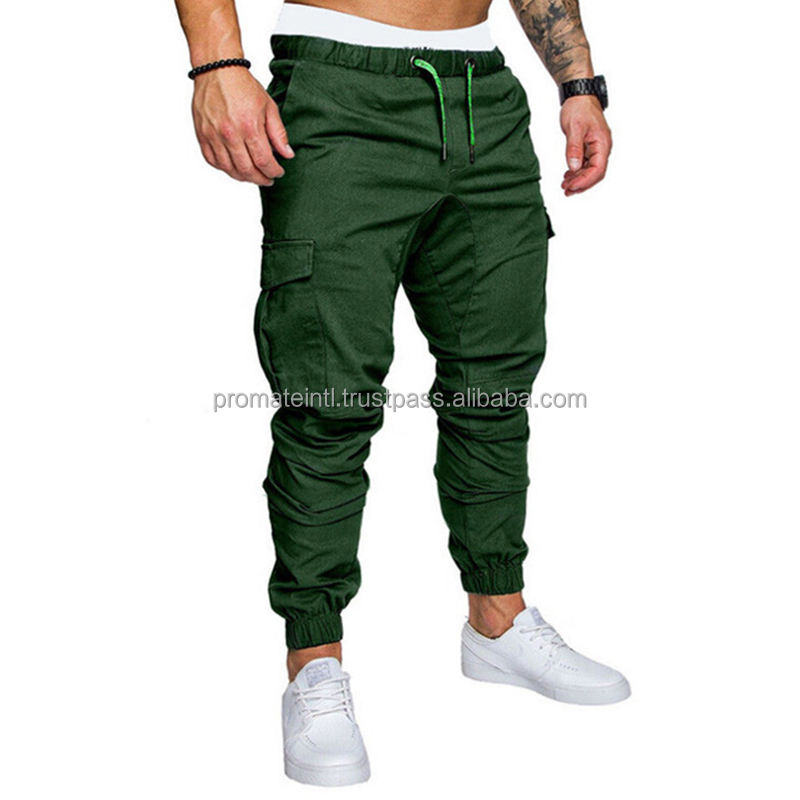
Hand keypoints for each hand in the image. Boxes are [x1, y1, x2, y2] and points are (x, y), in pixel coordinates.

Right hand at [192, 67, 293, 185]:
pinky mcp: (202, 135)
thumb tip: (287, 155)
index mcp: (249, 126)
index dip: (273, 172)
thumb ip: (278, 134)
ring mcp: (213, 135)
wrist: (217, 69)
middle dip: (260, 179)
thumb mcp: (269, 107)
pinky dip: (225, 168)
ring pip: (229, 169)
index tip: (278, 172)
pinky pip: (212, 161)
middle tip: (267, 179)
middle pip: (247, 170)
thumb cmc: (243, 86)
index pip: (264, 161)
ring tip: (253, 175)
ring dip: (243, 177)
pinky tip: (234, 167)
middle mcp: (230, 133)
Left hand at [560, 95, 611, 195]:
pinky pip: (586, 164)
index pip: (598, 169)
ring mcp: (596, 148)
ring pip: (590, 170)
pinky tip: (568, 176)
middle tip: (566, 190)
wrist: (579, 95)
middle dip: (581, 184)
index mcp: (602, 143)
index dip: (585, 181)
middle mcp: (602, 147)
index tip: (571, 187)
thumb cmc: (579, 107)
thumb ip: (574, 149)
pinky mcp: (590, 147)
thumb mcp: (574, 128)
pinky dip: (577, 172)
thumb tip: (574, 167)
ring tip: (564, 186)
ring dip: (578, 180)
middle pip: (595, 173)